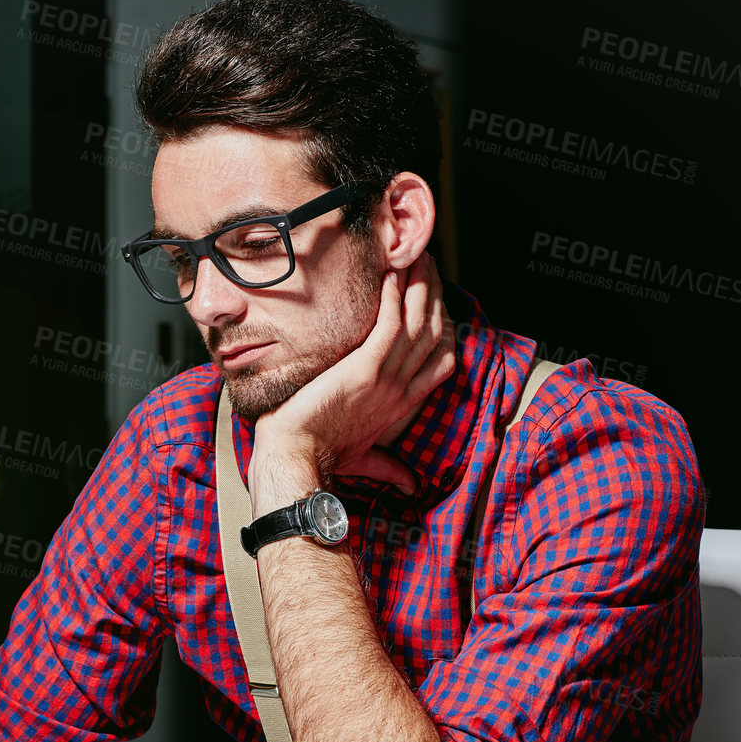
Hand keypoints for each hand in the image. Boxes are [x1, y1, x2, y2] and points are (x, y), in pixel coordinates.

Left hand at [249, 252, 454, 509]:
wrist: (296, 463)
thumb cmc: (321, 459)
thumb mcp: (364, 460)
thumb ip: (389, 468)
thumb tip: (410, 485)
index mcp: (402, 405)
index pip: (441, 359)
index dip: (444, 325)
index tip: (437, 298)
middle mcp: (401, 390)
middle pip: (433, 332)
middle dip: (434, 293)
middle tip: (429, 262)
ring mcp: (385, 380)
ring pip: (416, 323)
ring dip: (419, 286)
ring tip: (417, 256)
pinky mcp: (363, 372)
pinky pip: (388, 326)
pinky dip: (394, 299)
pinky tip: (393, 274)